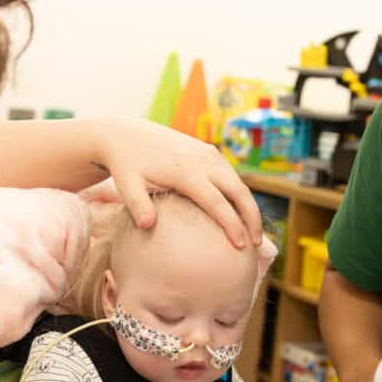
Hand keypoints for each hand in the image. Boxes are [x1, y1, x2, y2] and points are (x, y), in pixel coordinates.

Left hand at [89, 117, 261, 246]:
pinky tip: (241, 214)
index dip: (231, 224)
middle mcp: (202, 160)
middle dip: (251, 217)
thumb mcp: (126, 185)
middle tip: (256, 244)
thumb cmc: (126, 165)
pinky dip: (240, 196)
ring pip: (239, 183)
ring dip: (249, 207)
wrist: (126, 135)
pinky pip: (231, 176)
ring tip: (253, 234)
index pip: (216, 201)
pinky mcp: (209, 152)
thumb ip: (137, 205)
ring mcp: (208, 154)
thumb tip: (147, 225)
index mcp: (185, 170)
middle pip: (238, 191)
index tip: (240, 246)